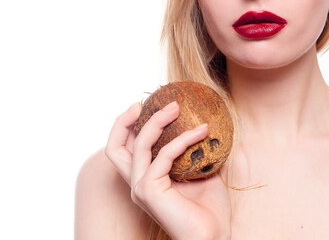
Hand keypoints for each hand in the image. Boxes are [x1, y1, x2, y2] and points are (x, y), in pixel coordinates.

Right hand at [105, 102, 231, 239]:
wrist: (214, 236)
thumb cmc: (211, 211)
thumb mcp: (205, 172)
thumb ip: (199, 151)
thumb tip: (210, 124)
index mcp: (146, 179)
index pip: (125, 149)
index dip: (130, 125)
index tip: (147, 105)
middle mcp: (137, 183)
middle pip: (114, 147)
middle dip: (125, 120)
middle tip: (146, 102)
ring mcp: (141, 188)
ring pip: (138, 144)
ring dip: (158, 120)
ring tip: (177, 107)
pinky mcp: (149, 191)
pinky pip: (164, 155)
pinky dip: (182, 139)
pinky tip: (202, 131)